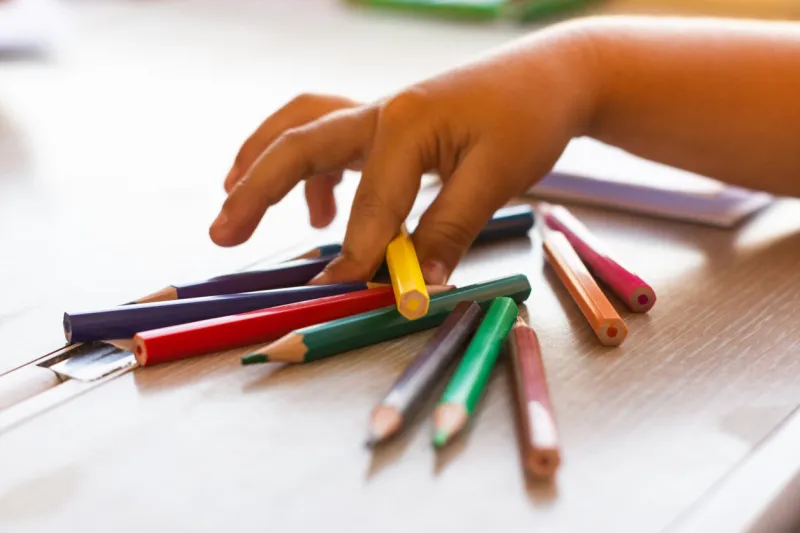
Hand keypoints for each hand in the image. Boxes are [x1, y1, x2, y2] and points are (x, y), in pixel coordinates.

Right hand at [210, 22, 597, 284]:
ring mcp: (380, 114)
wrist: (550, 75)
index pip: (370, 203)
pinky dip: (311, 174)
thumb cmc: (528, 118)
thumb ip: (448, 229)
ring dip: (263, 163)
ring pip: (303, 130)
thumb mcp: (496, 177)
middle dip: (255, 191)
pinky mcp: (388, 125)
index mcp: (403, 124)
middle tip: (221, 234)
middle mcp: (379, 113)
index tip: (336, 296)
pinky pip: (332, 142)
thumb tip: (414, 283)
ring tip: (235, 201)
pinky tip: (317, 211)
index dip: (355, 255)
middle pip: (297, 145)